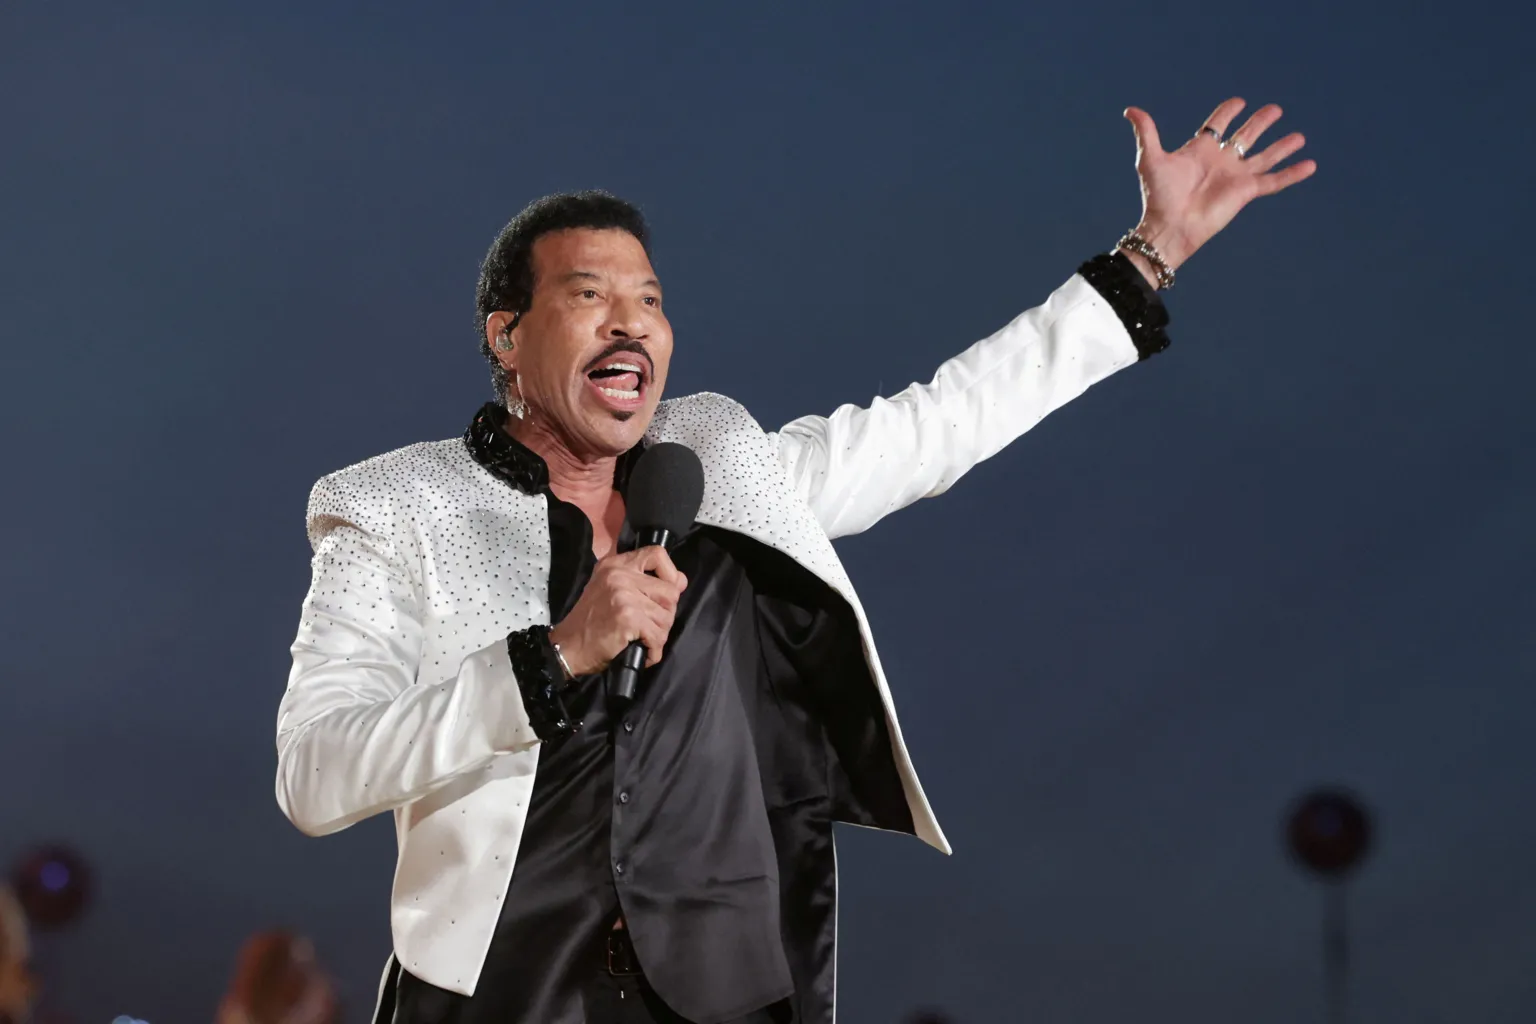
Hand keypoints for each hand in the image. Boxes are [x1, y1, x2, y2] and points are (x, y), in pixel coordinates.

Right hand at [548, 546, 687, 675]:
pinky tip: (643, 652)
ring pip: (666, 617)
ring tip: (643, 640)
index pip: (657, 554)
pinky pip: (658, 636)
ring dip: (659, 635)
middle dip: (665, 615)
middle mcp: (620, 575)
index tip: (667, 591)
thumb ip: (642, 581)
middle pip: (670, 592)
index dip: (671, 574)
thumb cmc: (590, 621)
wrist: (568, 646)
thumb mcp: (611, 589)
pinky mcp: (628, 617)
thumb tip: (680, 581)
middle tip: (649, 626)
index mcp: (616, 564)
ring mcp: (624, 595)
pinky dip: (653, 650)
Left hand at [1122, 97, 1315, 281]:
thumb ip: (1146, 132)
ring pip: (1264, 156)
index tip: (1238, 102)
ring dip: (1281, 146)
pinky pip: (1274, 180)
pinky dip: (1292, 173)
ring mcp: (1235, 176)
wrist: (1170, 226)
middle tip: (1274, 109)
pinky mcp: (1247, 192)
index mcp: (1200, 149)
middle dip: (1259, 123)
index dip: (1227, 113)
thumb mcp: (1151, 159)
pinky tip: (1310, 164)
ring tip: (1299, 136)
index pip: (1217, 125)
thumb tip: (1130, 110)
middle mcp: (1221, 161)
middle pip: (1246, 136)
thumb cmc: (1158, 195)